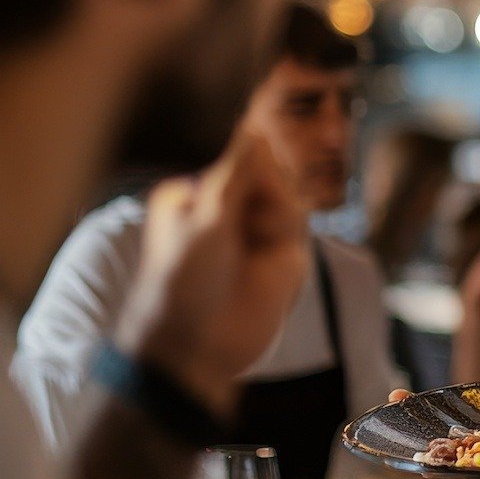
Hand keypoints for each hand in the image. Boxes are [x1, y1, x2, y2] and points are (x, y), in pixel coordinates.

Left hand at [116, 131, 308, 416]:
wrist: (195, 348)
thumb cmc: (181, 280)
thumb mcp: (205, 217)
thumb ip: (237, 172)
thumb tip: (255, 130)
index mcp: (197, 196)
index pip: (242, 159)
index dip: (262, 152)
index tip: (280, 135)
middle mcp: (229, 212)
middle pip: (271, 175)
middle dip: (273, 182)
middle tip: (265, 192)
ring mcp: (257, 237)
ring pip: (288, 199)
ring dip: (279, 210)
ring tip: (261, 236)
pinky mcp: (282, 260)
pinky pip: (298, 229)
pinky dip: (289, 230)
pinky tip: (277, 245)